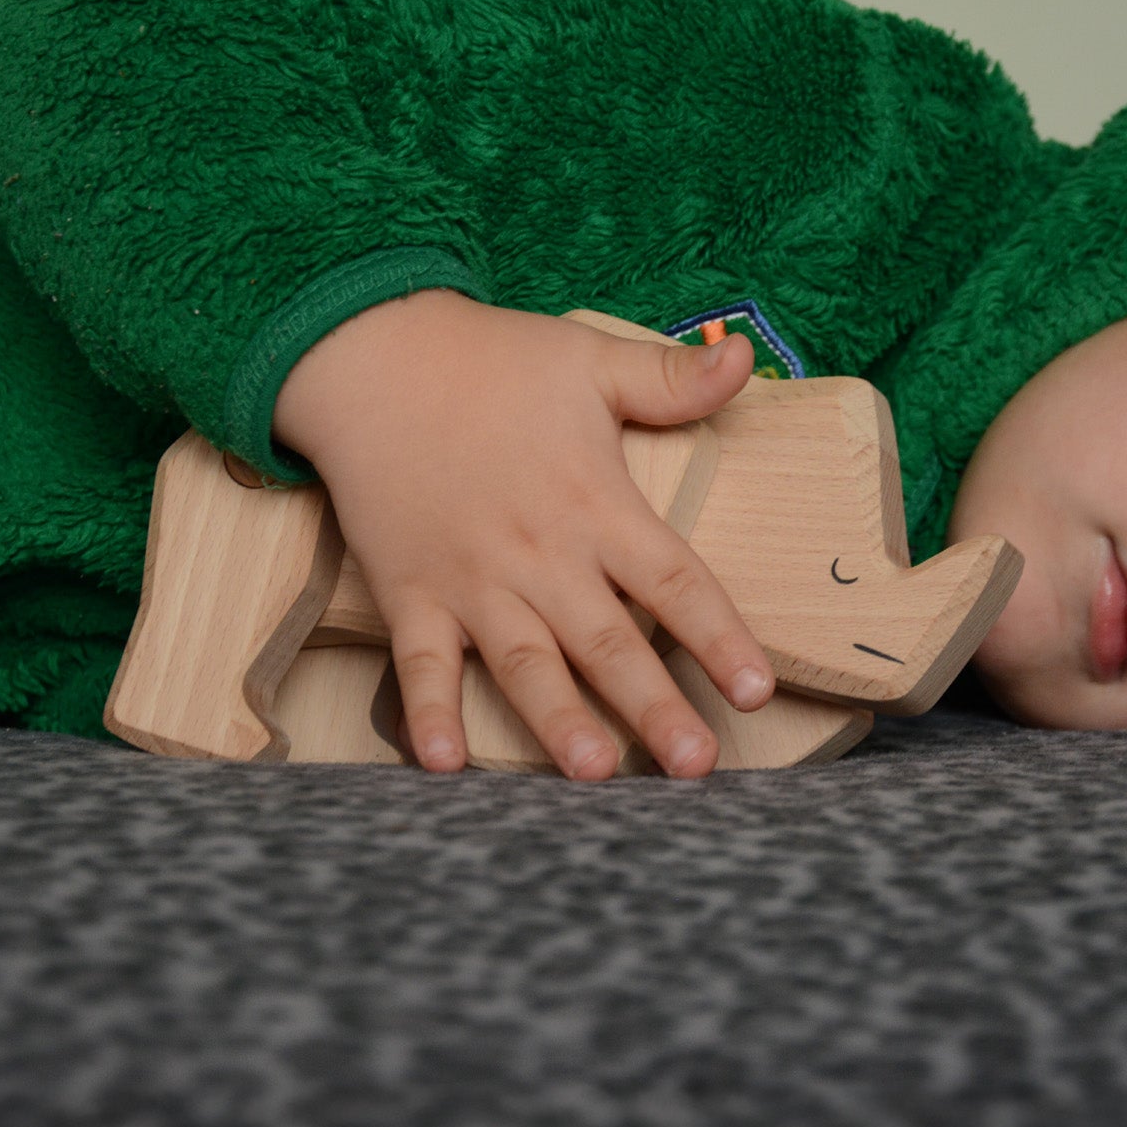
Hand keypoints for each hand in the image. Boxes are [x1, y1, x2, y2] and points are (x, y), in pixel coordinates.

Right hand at [271, 290, 774, 778]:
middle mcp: (540, 554)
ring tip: (593, 772)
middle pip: (608, 642)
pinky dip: (428, 712)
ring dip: (558, 720)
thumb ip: (671, 377)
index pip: (673, 581)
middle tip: (696, 766)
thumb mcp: (592, 359)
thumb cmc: (492, 361)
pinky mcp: (409, 592)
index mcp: (595, 504)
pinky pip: (419, 663)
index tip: (755, 690)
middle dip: (653, 707)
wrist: (371, 358)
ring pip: (524, 663)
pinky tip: (443, 766)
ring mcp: (472, 580)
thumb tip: (745, 354)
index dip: (718, 637)